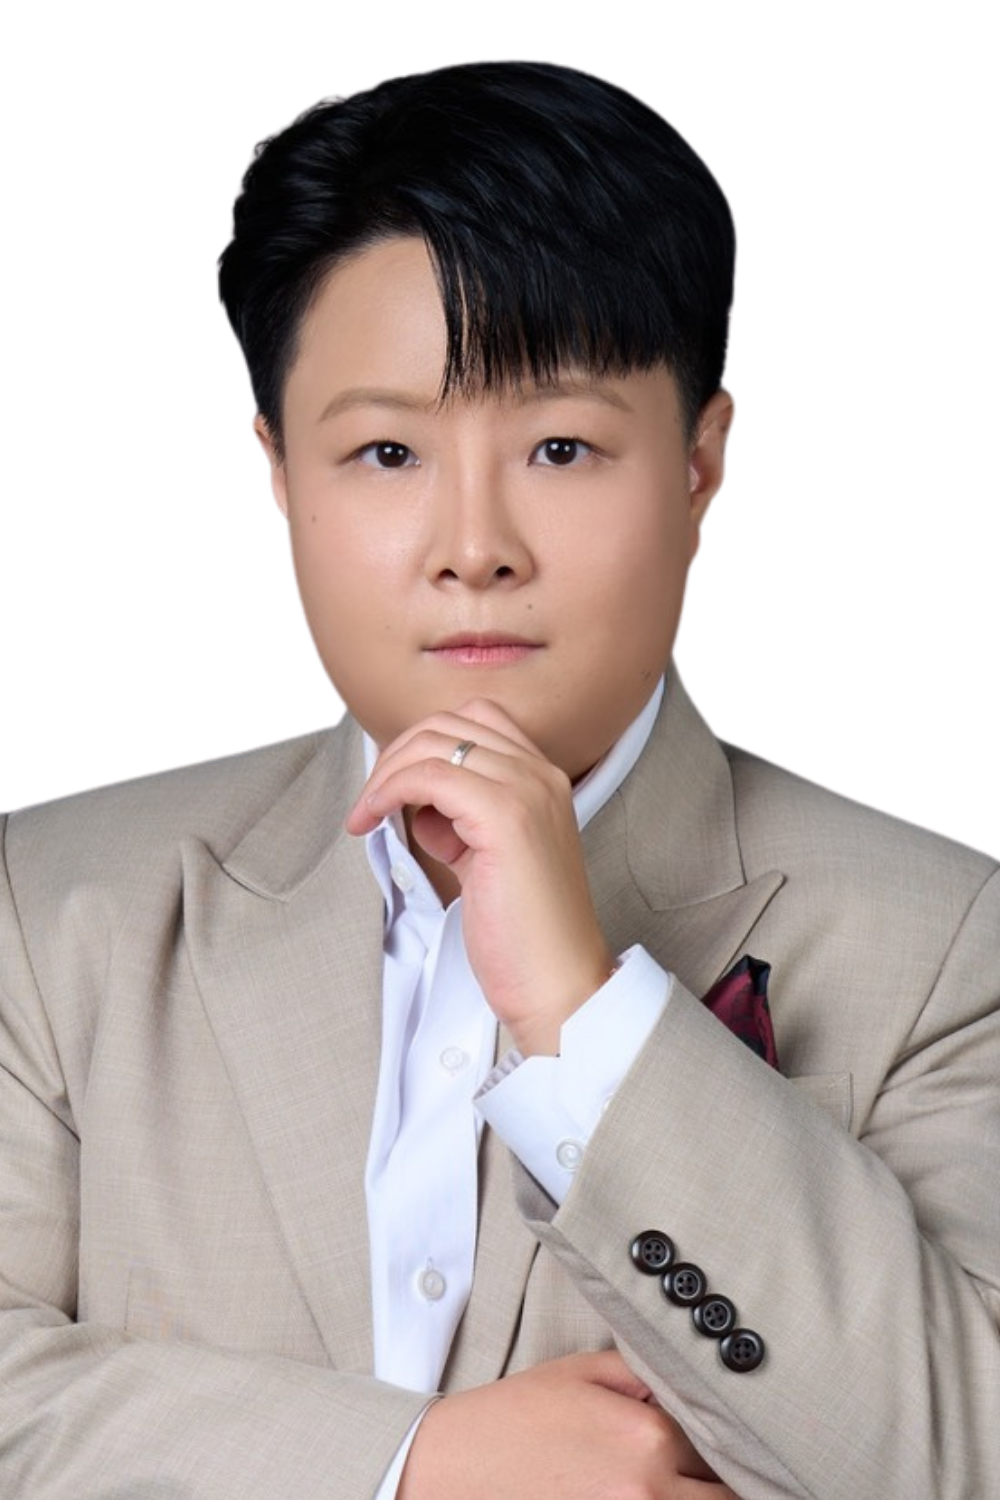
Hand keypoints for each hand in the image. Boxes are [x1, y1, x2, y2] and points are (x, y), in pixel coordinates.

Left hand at [346, 699, 614, 1054]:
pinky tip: (373, 821)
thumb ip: (462, 824)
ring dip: (386, 772)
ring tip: (367, 814)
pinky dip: (389, 790)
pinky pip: (429, 775)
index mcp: (545, 781)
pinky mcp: (506, 817)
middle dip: (397, 754)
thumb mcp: (489, 861)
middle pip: (451, 722)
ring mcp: (527, 792)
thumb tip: (423, 809)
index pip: (477, 721)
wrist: (559, 985)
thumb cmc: (524, 936)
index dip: (424, 745)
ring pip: (436, 743)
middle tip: (371, 801)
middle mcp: (542, 776)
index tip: (394, 787)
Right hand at [397, 1351, 736, 1499]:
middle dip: (723, 1480)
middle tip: (720, 1467)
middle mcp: (649, 1492)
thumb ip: (648, 1374)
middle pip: (726, 1496)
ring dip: (699, 1496)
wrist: (456, 1466)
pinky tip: (656, 1495)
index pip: (722, 1445)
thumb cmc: (518, 1415)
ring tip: (691, 1483)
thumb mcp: (584, 1371)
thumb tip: (695, 1388)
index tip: (732, 1438)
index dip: (725, 1439)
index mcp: (649, 1437)